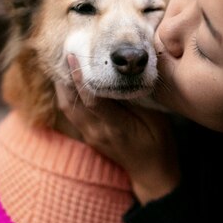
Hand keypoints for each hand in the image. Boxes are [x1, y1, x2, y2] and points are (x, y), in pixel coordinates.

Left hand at [55, 55, 179, 203]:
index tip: (73, 55)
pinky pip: (71, 112)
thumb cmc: (159, 144)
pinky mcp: (88, 135)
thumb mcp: (155, 119)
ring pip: (67, 107)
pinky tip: (71, 79)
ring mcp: (90, 135)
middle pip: (71, 102)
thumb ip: (137, 99)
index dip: (80, 77)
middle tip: (65, 49)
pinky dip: (68, 94)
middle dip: (65, 76)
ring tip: (65, 60)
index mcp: (116, 127)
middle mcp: (97, 132)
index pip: (91, 100)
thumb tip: (121, 75)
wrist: (151, 173)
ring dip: (64, 84)